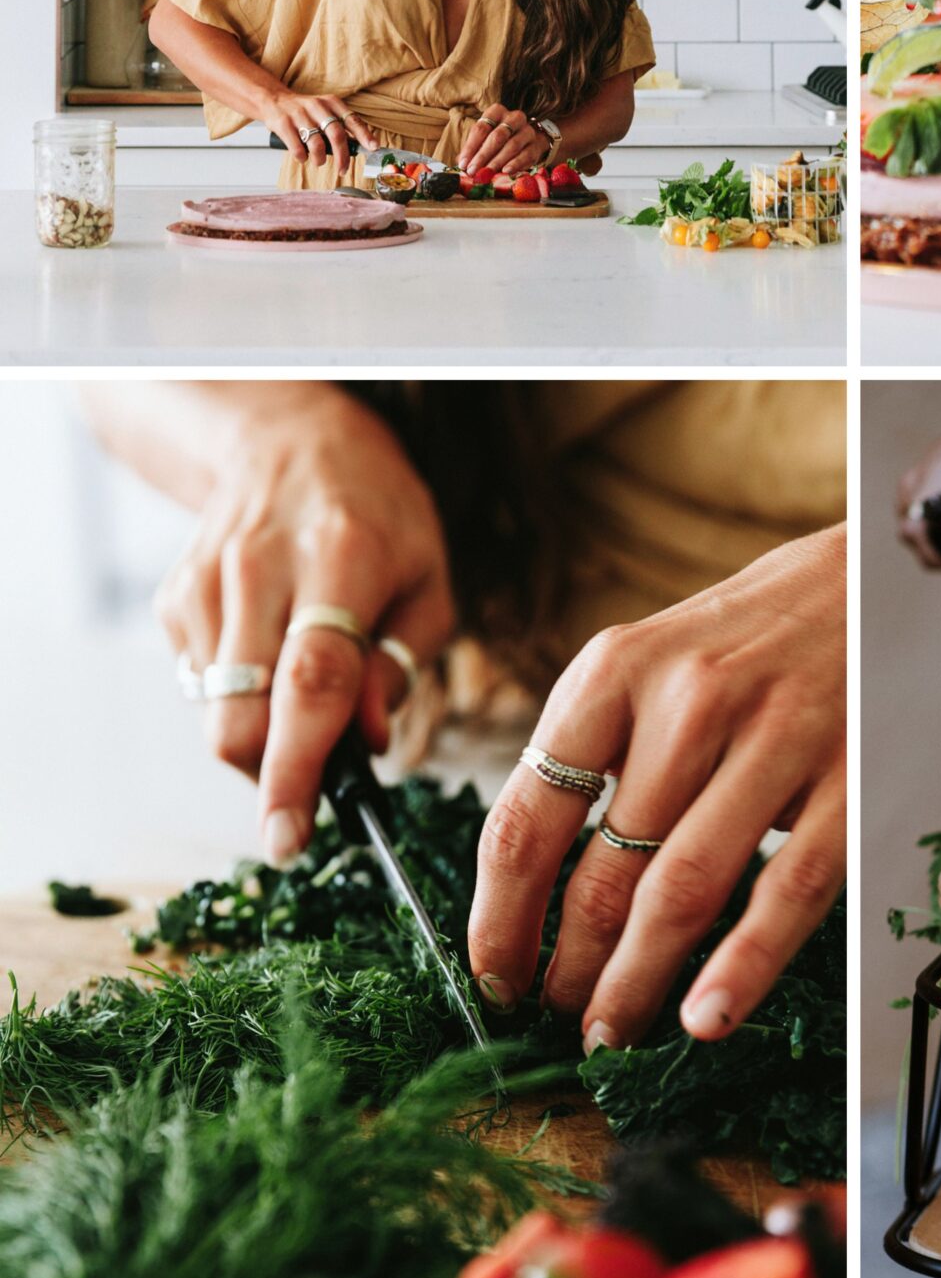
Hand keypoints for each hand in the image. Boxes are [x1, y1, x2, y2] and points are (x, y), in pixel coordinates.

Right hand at [153, 391, 454, 864]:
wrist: (290, 441)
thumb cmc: (378, 517)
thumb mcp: (428, 578)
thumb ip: (401, 665)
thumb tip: (370, 743)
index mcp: (342, 558)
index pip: (312, 682)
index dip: (298, 769)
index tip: (291, 836)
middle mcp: (263, 568)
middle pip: (241, 714)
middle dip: (268, 778)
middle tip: (309, 798)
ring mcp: (207, 581)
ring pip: (214, 713)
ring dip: (261, 738)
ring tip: (304, 698)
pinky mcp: (174, 596)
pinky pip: (199, 686)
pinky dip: (238, 698)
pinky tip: (271, 652)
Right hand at [267, 90, 374, 176]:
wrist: (273, 99)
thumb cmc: (304, 111)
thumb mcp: (325, 110)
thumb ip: (341, 125)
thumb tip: (362, 145)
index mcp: (331, 103)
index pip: (352, 120)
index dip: (364, 135)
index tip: (373, 147)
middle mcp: (316, 107)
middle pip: (336, 135)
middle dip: (343, 156)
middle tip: (343, 169)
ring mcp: (299, 115)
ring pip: (317, 144)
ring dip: (320, 159)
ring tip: (319, 161)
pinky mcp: (283, 124)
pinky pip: (297, 148)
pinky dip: (302, 157)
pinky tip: (303, 157)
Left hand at [459, 104, 549, 175]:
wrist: (528, 139)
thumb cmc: (501, 139)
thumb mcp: (485, 138)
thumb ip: (473, 150)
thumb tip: (462, 165)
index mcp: (497, 112)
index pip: (481, 128)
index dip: (471, 147)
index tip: (463, 163)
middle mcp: (514, 117)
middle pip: (497, 136)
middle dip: (483, 155)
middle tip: (473, 170)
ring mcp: (527, 130)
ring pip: (512, 145)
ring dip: (497, 161)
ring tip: (486, 174)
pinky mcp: (537, 144)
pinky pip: (526, 154)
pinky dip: (515, 164)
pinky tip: (505, 171)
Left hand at [468, 526, 845, 1048]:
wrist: (861, 577)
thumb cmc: (738, 640)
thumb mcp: (642, 663)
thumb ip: (590, 757)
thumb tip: (534, 895)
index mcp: (613, 672)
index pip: (526, 818)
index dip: (499, 918)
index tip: (492, 976)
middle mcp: (687, 701)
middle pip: (603, 871)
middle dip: (569, 967)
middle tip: (557, 1017)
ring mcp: (774, 738)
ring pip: (683, 891)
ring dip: (636, 981)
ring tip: (612, 1029)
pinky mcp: (847, 776)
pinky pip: (787, 889)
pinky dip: (742, 966)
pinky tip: (707, 1017)